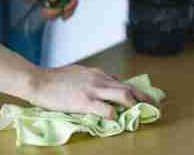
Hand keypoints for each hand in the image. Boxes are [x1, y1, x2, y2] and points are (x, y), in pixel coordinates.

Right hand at [27, 65, 153, 119]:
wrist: (39, 81)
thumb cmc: (55, 79)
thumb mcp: (77, 73)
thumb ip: (91, 78)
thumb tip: (103, 84)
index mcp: (96, 73)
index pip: (120, 82)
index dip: (133, 91)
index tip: (141, 98)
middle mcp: (98, 79)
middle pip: (127, 87)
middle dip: (144, 97)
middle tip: (154, 106)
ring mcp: (92, 90)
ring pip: (123, 94)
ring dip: (135, 105)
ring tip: (144, 113)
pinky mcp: (84, 101)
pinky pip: (106, 109)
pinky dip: (114, 116)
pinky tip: (116, 121)